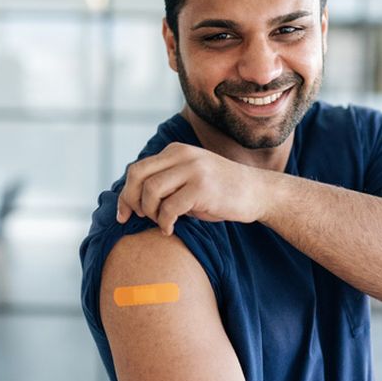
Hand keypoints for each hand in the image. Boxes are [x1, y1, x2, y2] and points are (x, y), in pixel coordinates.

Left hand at [116, 142, 266, 234]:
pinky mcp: (202, 187)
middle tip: (139, 218)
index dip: (125, 193)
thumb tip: (131, 199)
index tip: (124, 214)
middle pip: (138, 176)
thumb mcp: (190, 178)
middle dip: (131, 201)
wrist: (258, 192)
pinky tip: (171, 229)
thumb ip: (166, 181)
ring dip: (150, 212)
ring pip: (151, 191)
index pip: (137, 169)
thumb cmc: (221, 192)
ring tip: (162, 222)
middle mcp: (183, 155)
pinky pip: (169, 208)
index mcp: (176, 151)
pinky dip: (165, 223)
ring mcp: (193, 169)